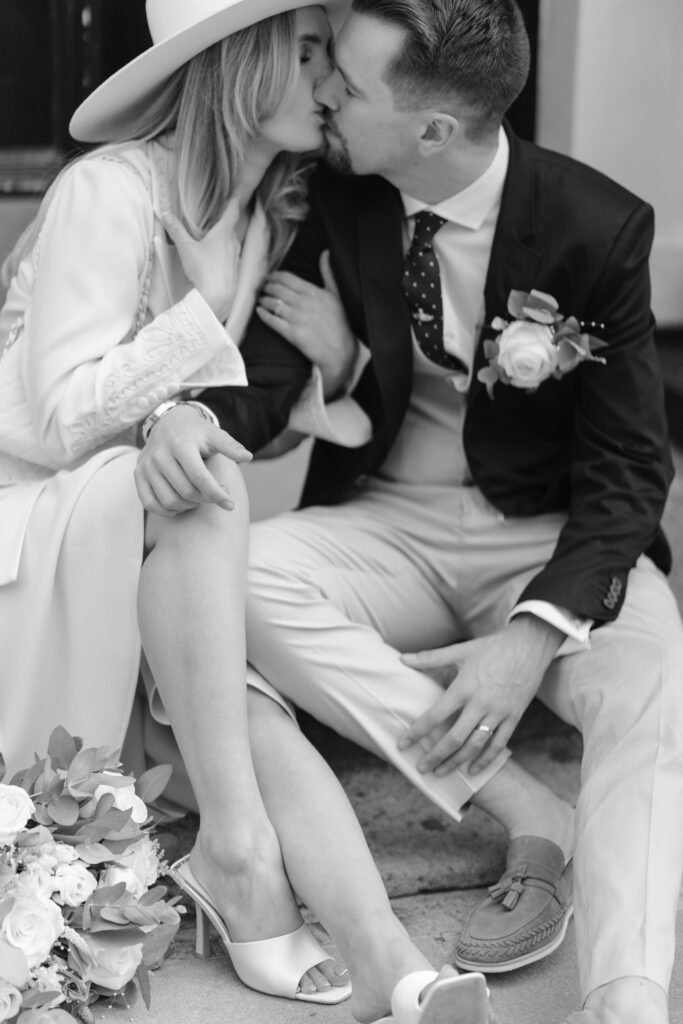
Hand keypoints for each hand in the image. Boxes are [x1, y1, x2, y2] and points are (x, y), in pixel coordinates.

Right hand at [135, 404, 251, 516]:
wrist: (169, 423)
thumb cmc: (197, 433)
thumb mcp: (215, 435)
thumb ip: (230, 446)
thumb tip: (248, 457)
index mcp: (180, 445)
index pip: (200, 477)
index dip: (217, 494)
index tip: (230, 504)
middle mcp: (160, 455)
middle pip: (186, 492)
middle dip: (206, 499)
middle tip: (217, 496)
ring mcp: (146, 466)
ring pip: (170, 501)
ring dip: (189, 506)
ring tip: (201, 498)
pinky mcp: (138, 475)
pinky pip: (150, 504)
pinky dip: (167, 511)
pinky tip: (182, 505)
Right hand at [161, 196, 240, 321]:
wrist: (217, 297)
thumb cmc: (204, 269)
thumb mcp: (186, 248)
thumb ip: (176, 230)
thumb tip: (164, 213)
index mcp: (224, 232)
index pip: (232, 211)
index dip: (233, 201)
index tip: (236, 194)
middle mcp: (234, 242)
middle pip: (232, 226)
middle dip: (226, 220)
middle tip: (219, 214)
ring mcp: (236, 257)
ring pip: (232, 242)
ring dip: (225, 237)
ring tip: (215, 236)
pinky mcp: (235, 270)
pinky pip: (231, 256)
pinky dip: (225, 252)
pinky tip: (216, 258)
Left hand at [256, 250, 357, 397]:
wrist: (341, 352)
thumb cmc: (340, 323)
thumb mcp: (336, 295)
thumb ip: (328, 273)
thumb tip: (325, 253)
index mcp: (314, 292)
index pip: (287, 278)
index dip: (275, 276)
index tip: (270, 277)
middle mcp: (304, 303)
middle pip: (277, 289)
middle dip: (266, 286)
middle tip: (262, 287)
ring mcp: (297, 319)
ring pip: (273, 304)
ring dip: (264, 299)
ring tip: (261, 298)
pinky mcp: (292, 334)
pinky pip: (273, 321)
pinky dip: (264, 315)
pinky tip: (259, 311)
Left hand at [398, 616, 564, 775]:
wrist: (529, 646)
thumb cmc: (492, 647)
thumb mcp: (460, 650)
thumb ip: (430, 658)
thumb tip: (401, 658)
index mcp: (464, 687)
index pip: (435, 716)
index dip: (417, 732)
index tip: (403, 745)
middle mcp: (481, 704)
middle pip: (455, 738)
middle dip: (436, 756)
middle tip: (421, 768)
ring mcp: (499, 713)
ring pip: (475, 745)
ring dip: (457, 762)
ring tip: (441, 773)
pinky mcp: (514, 717)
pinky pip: (499, 744)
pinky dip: (486, 760)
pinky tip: (473, 770)